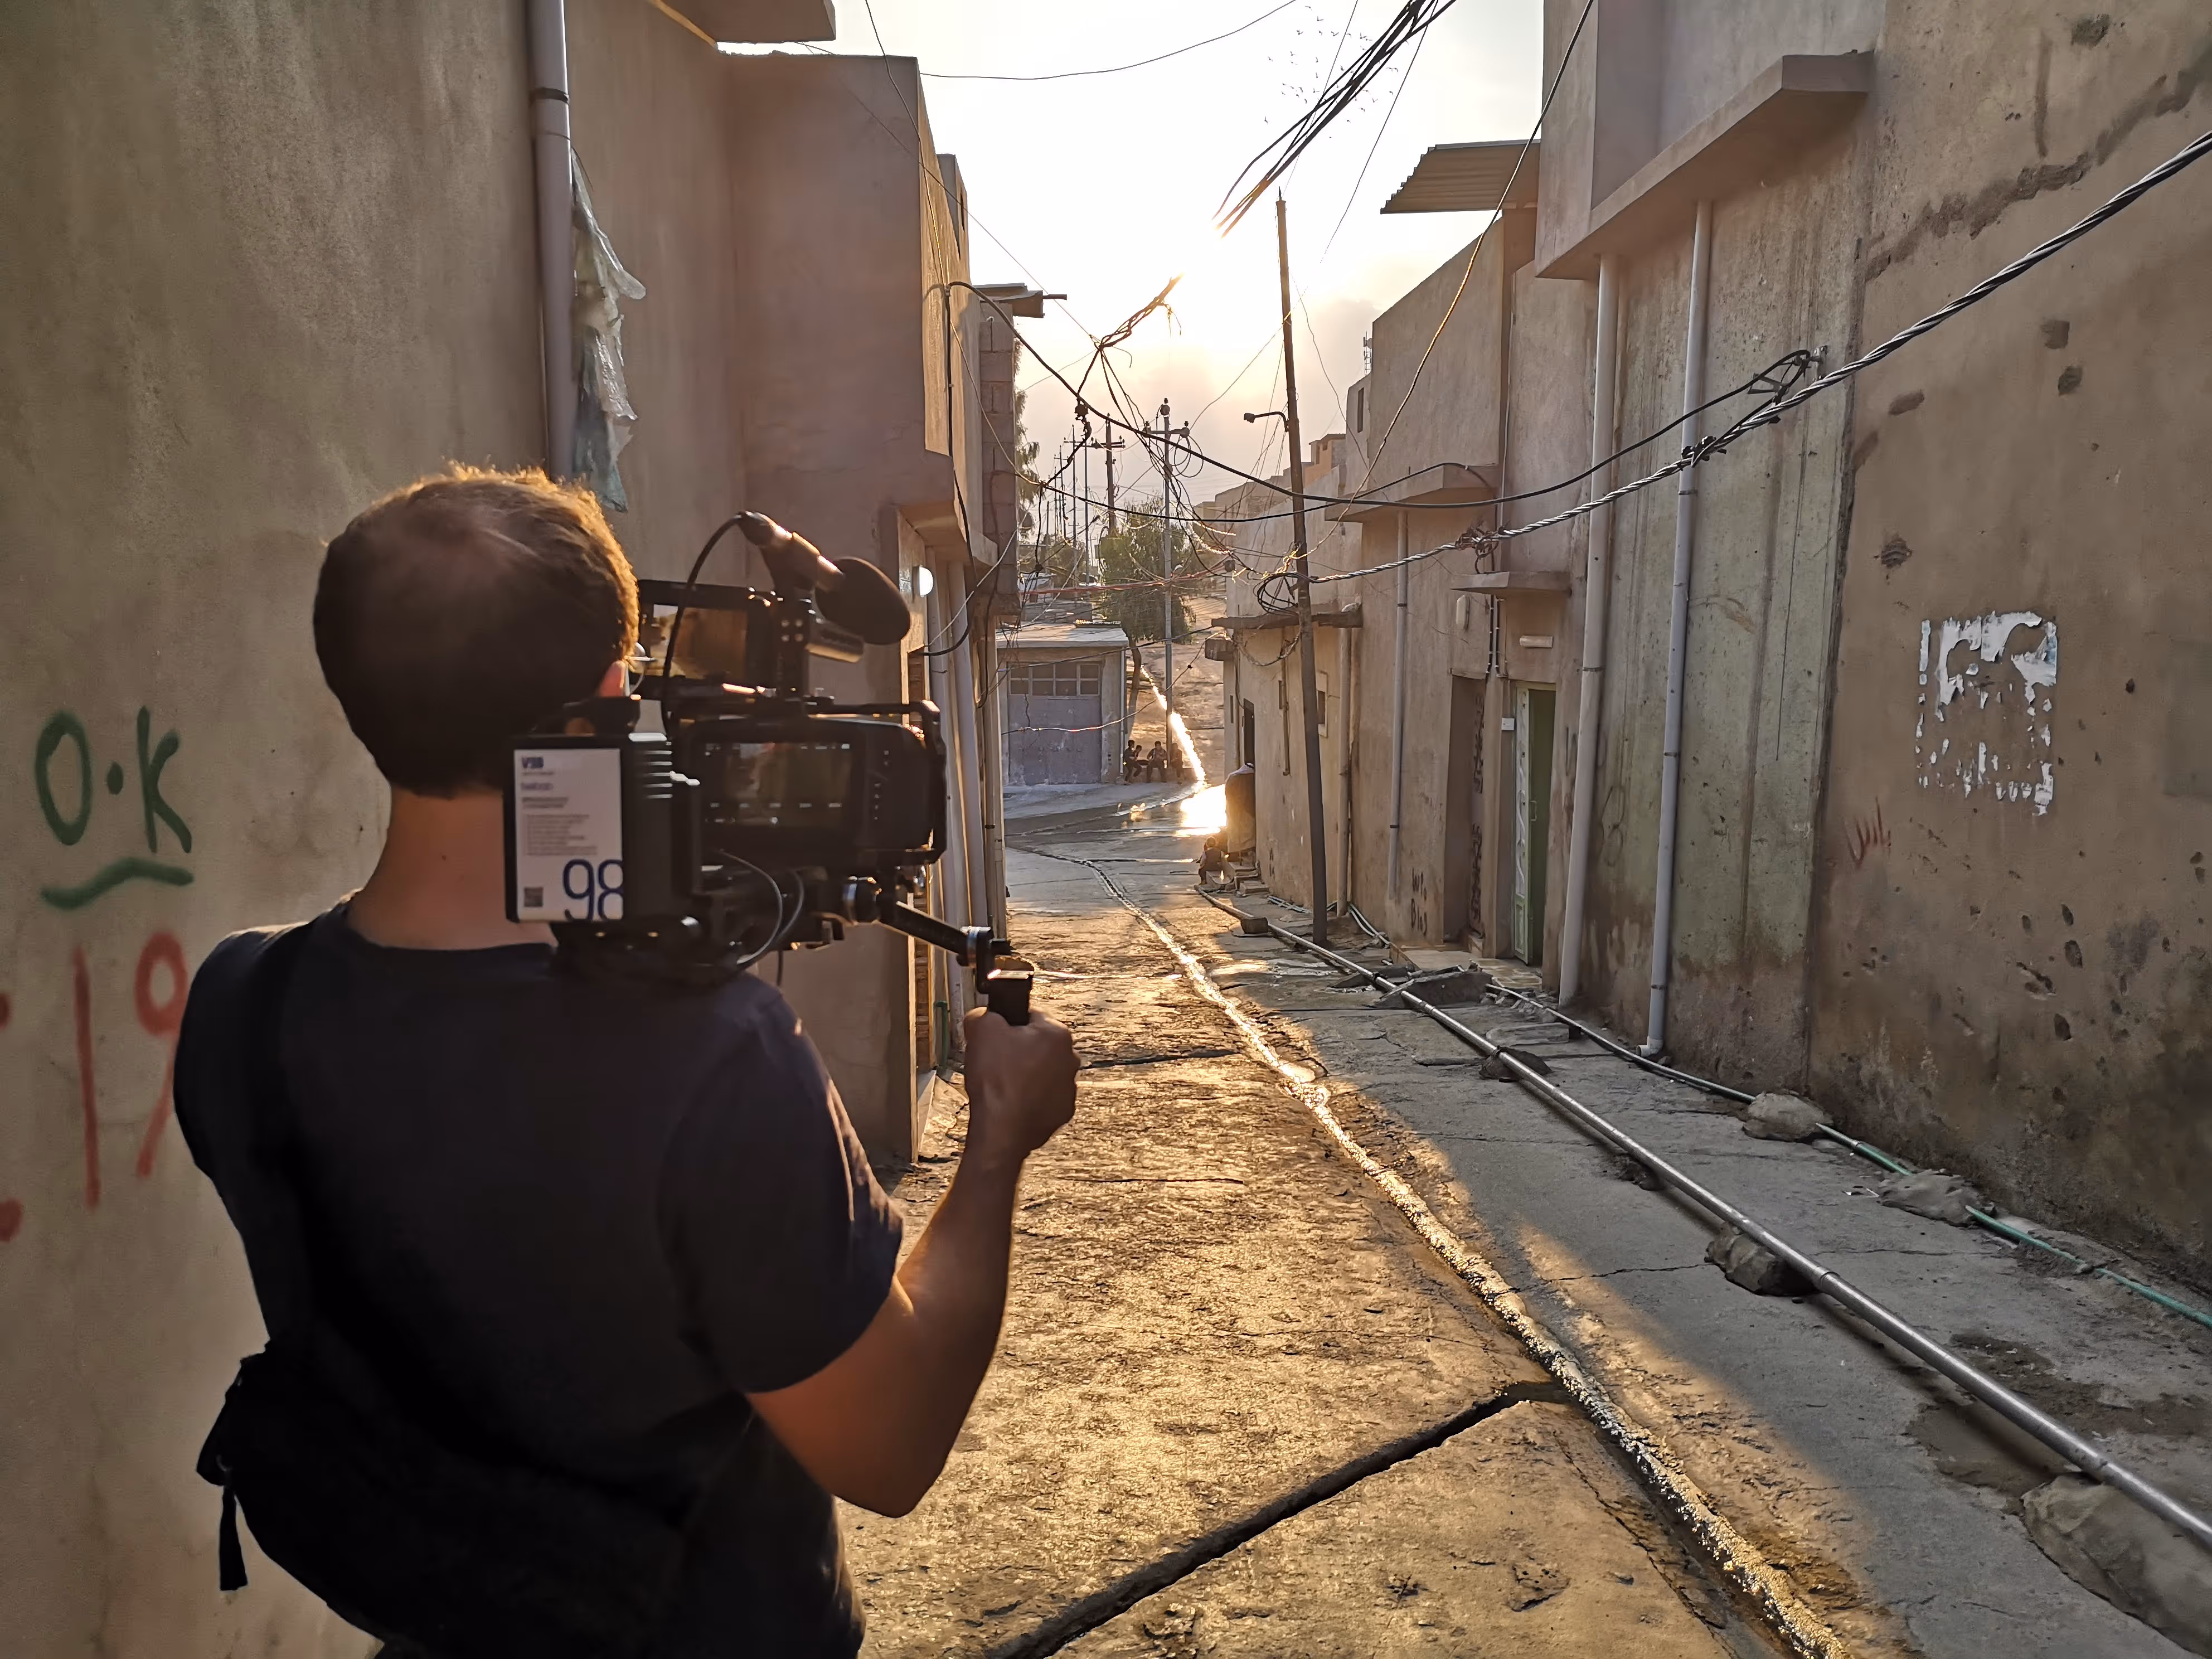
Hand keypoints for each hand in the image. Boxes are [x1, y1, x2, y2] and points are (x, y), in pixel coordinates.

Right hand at [961, 1005, 1075, 1169]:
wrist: (1001, 1130)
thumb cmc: (997, 1083)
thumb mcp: (981, 1030)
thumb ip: (983, 1014)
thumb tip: (982, 1015)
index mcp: (1056, 1034)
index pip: (1029, 1016)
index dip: (1006, 1025)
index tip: (995, 1036)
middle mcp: (1070, 1059)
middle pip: (1037, 1045)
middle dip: (1017, 1050)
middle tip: (995, 1061)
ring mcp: (1068, 1088)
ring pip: (1041, 1071)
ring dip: (1025, 1074)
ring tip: (1002, 1084)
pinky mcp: (1061, 1111)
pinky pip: (1043, 1096)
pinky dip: (1029, 1097)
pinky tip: (1011, 1100)